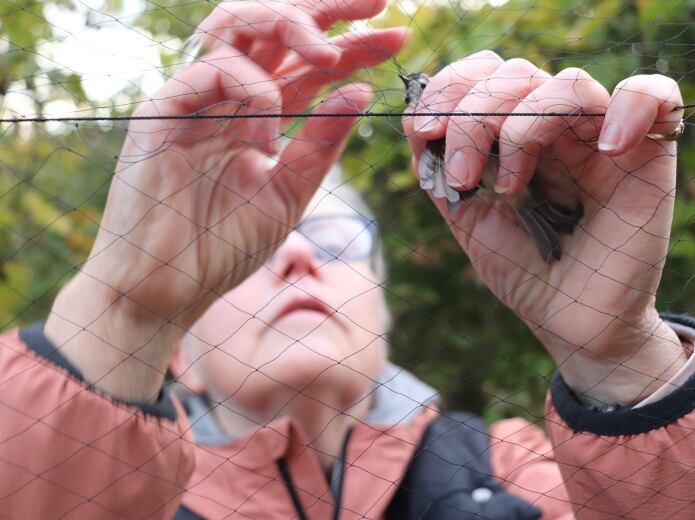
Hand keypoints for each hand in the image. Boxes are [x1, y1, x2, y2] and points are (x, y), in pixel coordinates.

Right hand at [45, 0, 404, 399]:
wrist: (169, 291)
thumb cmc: (222, 246)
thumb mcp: (289, 193)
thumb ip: (321, 145)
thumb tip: (361, 93)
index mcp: (257, 114)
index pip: (309, 62)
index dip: (354, 45)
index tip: (399, 37)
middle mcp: (227, 98)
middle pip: (275, 26)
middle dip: (326, 7)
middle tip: (376, 3)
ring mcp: (193, 100)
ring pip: (235, 24)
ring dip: (289, 24)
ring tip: (330, 53)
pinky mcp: (161, 113)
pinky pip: (210, 71)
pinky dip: (251, 89)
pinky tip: (269, 129)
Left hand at [404, 52, 685, 405]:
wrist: (572, 324)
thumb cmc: (524, 271)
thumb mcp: (466, 216)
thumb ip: (439, 167)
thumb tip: (415, 117)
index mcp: (515, 130)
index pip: (485, 71)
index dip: (450, 87)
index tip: (425, 131)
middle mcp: (558, 125)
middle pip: (516, 74)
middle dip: (473, 117)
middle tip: (461, 175)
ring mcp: (602, 135)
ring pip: (568, 83)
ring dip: (524, 127)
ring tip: (512, 185)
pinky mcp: (650, 154)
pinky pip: (653, 95)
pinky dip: (628, 108)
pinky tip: (605, 150)